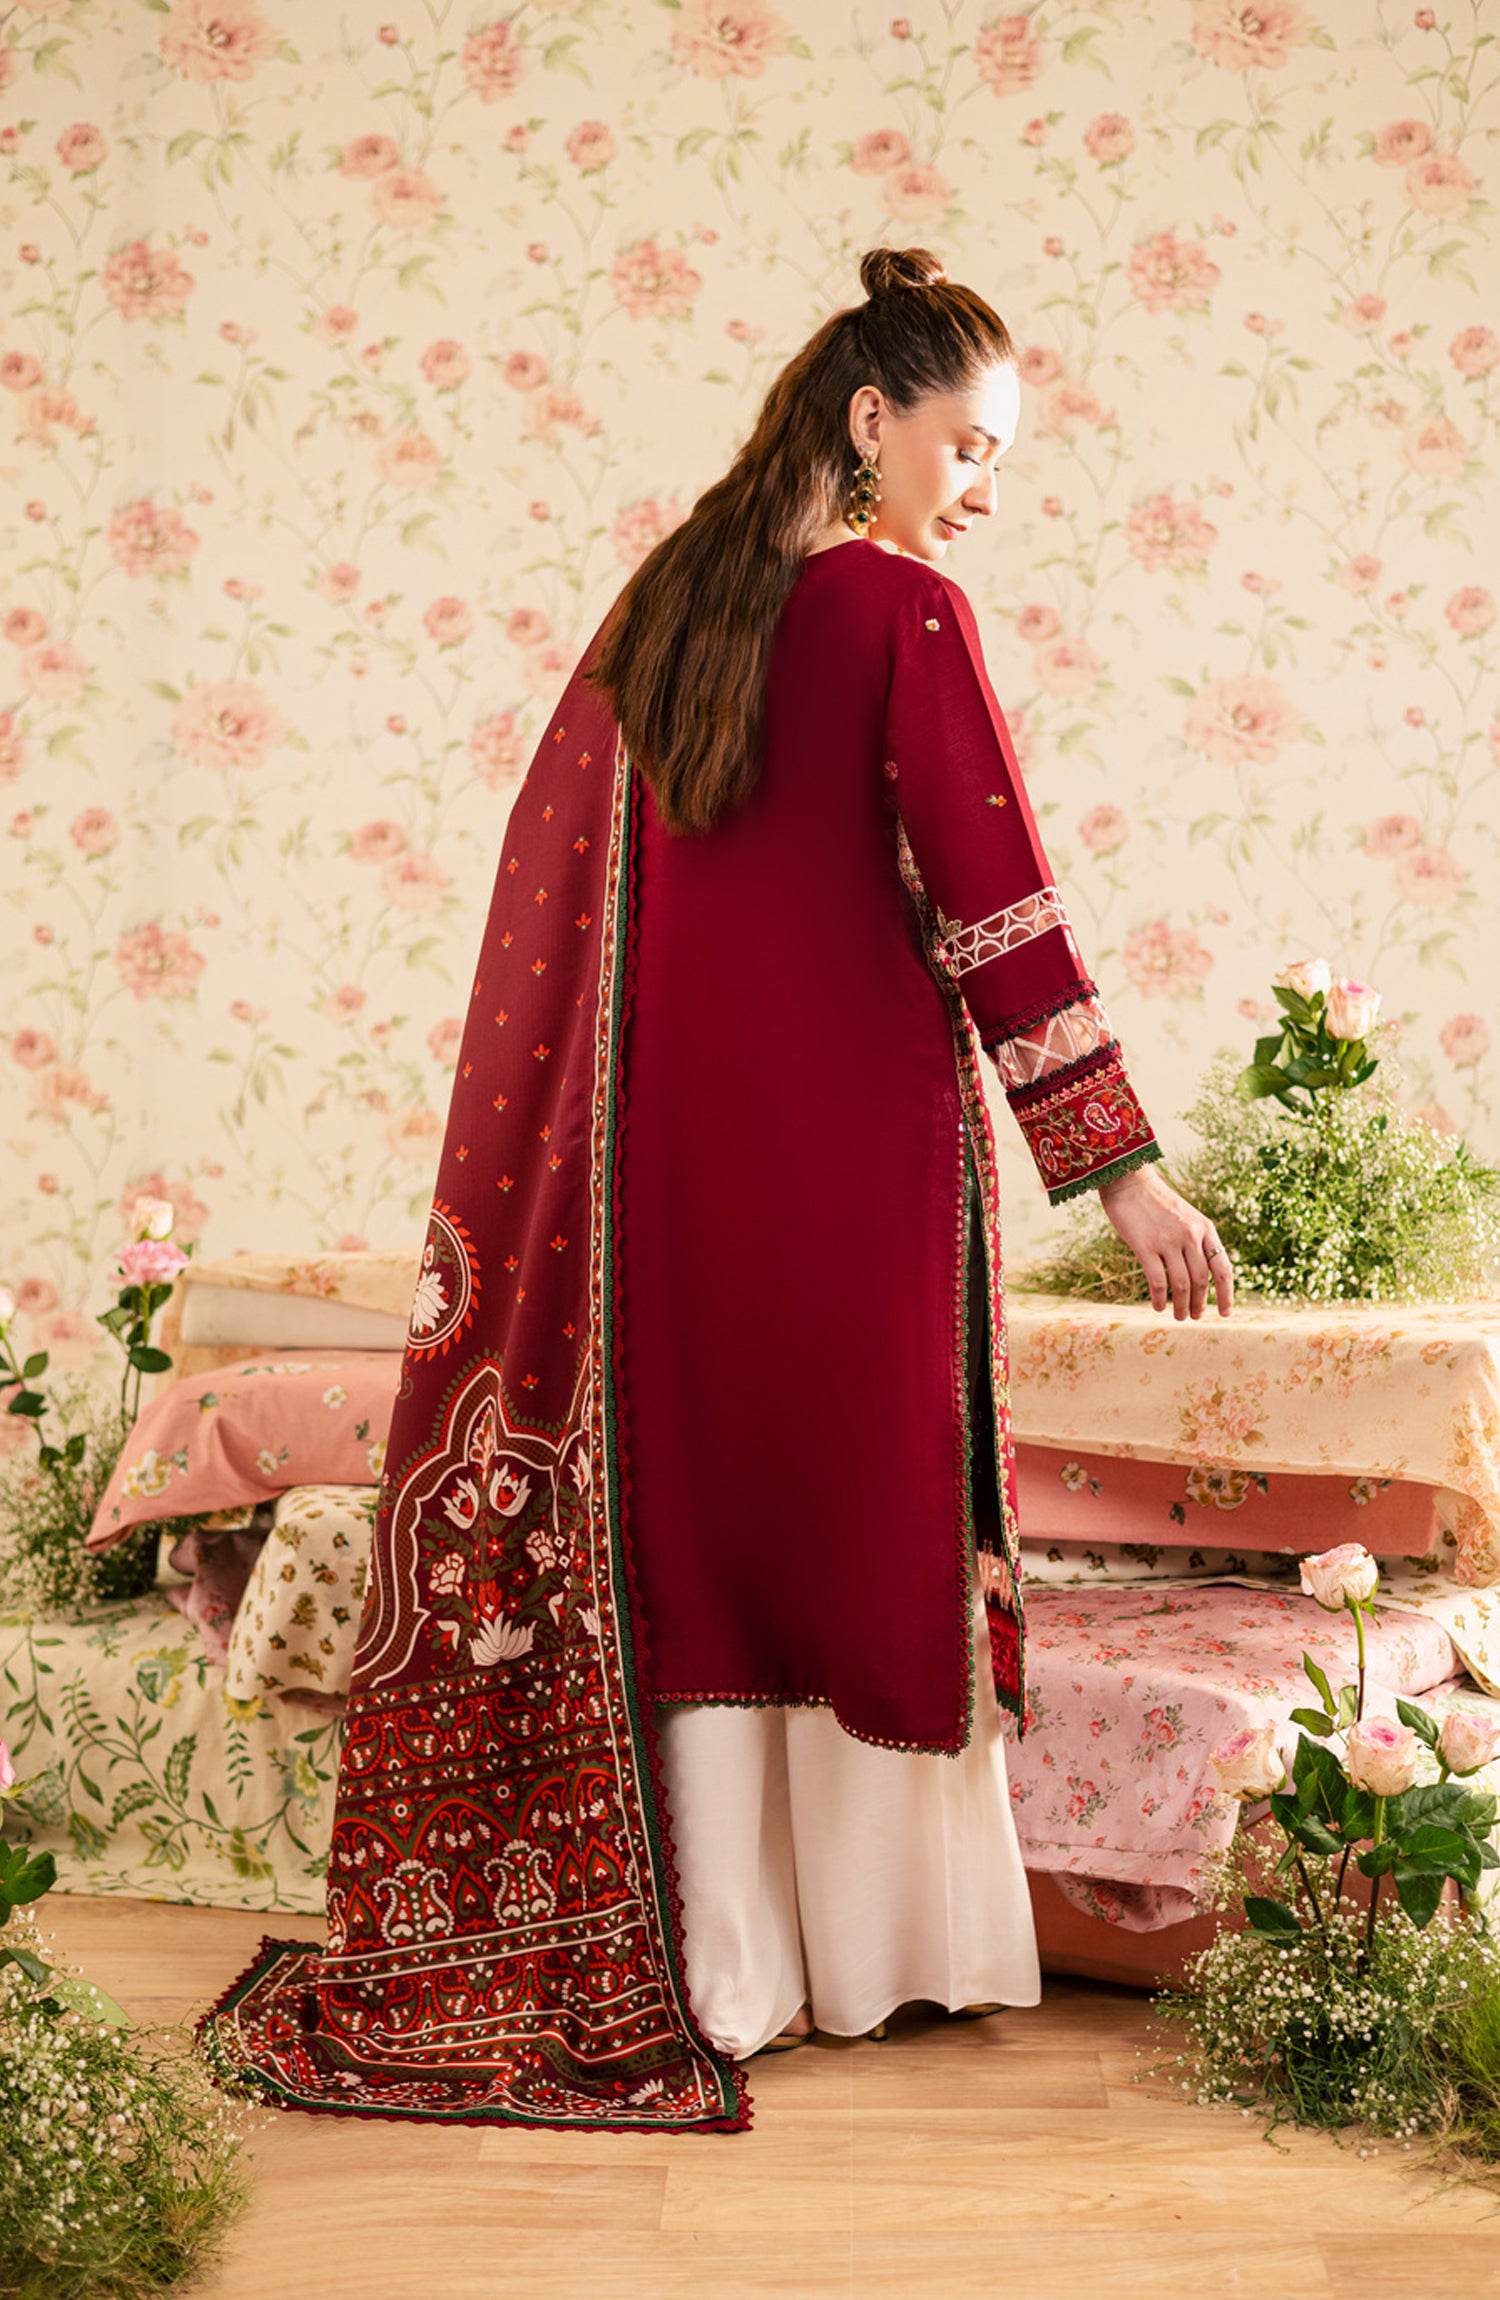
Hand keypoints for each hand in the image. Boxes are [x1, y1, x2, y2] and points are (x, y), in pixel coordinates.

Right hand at [1096, 1163, 1233, 1319]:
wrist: (1129, 1180)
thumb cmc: (1156, 1202)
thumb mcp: (1187, 1216)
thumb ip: (1196, 1240)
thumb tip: (1202, 1275)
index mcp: (1205, 1228)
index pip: (1222, 1268)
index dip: (1226, 1294)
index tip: (1225, 1313)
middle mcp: (1190, 1235)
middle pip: (1202, 1280)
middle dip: (1200, 1303)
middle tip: (1194, 1317)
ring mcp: (1168, 1240)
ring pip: (1182, 1284)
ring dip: (1182, 1305)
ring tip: (1179, 1317)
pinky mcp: (1144, 1245)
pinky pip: (1157, 1280)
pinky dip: (1159, 1298)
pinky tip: (1157, 1307)